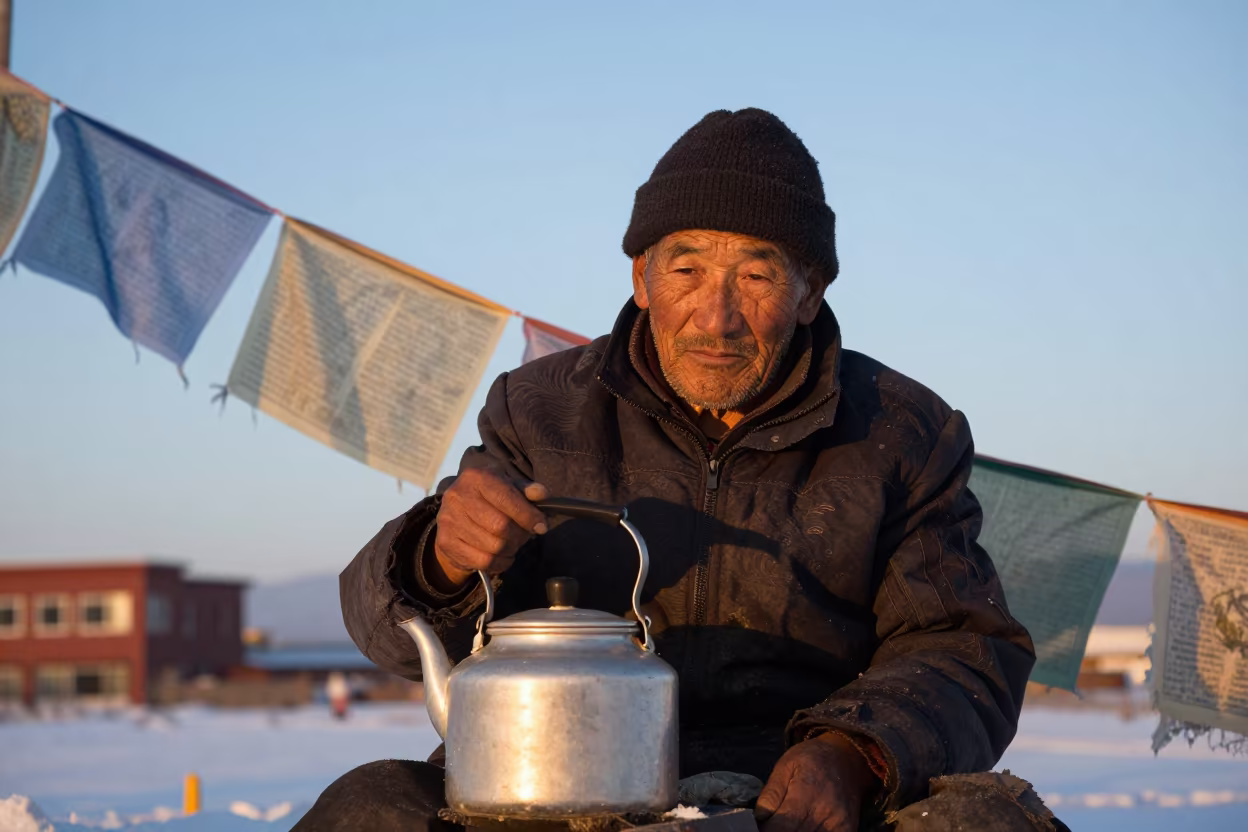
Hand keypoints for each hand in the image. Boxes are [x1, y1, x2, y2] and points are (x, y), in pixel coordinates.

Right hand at [428, 469, 549, 589]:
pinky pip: (484, 561)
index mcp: (476, 477)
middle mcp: (458, 496)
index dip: (529, 516)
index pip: (507, 499)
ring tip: (513, 544)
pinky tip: (503, 556)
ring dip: (511, 550)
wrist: (455, 515)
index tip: (541, 526)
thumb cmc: (489, 499)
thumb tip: (541, 494)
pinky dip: (501, 563)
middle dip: (520, 535)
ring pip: (494, 547)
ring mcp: (449, 520)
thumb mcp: (507, 488)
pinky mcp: (446, 542)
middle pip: (501, 526)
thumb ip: (526, 490)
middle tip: (525, 536)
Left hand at [755, 733, 878, 831]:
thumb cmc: (812, 758)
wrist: (848, 757)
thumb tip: (759, 819)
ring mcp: (839, 825)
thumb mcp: (785, 765)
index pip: (781, 827)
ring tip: (788, 824)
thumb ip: (771, 794)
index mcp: (805, 794)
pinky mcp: (848, 830)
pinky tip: (804, 826)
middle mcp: (825, 813)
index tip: (760, 825)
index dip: (767, 830)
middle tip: (773, 823)